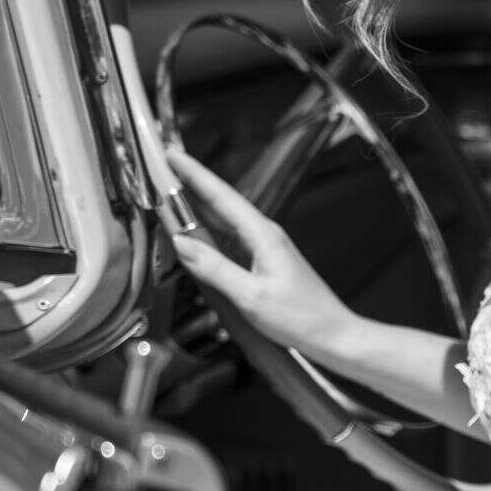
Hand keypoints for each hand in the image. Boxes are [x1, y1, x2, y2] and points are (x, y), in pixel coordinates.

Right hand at [167, 148, 353, 358]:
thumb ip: (214, 268)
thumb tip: (181, 244)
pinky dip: (208, 236)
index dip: (193, 174)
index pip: (221, 196)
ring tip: (166, 201)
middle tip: (159, 173)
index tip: (171, 155)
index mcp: (263, 235)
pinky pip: (229, 243)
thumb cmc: (301, 317)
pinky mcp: (262, 264)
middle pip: (219, 204)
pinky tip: (193, 239)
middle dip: (188, 186)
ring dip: (195, 212)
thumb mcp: (251, 296)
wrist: (331, 334)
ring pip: (223, 224)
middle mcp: (264, 236)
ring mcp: (264, 249)